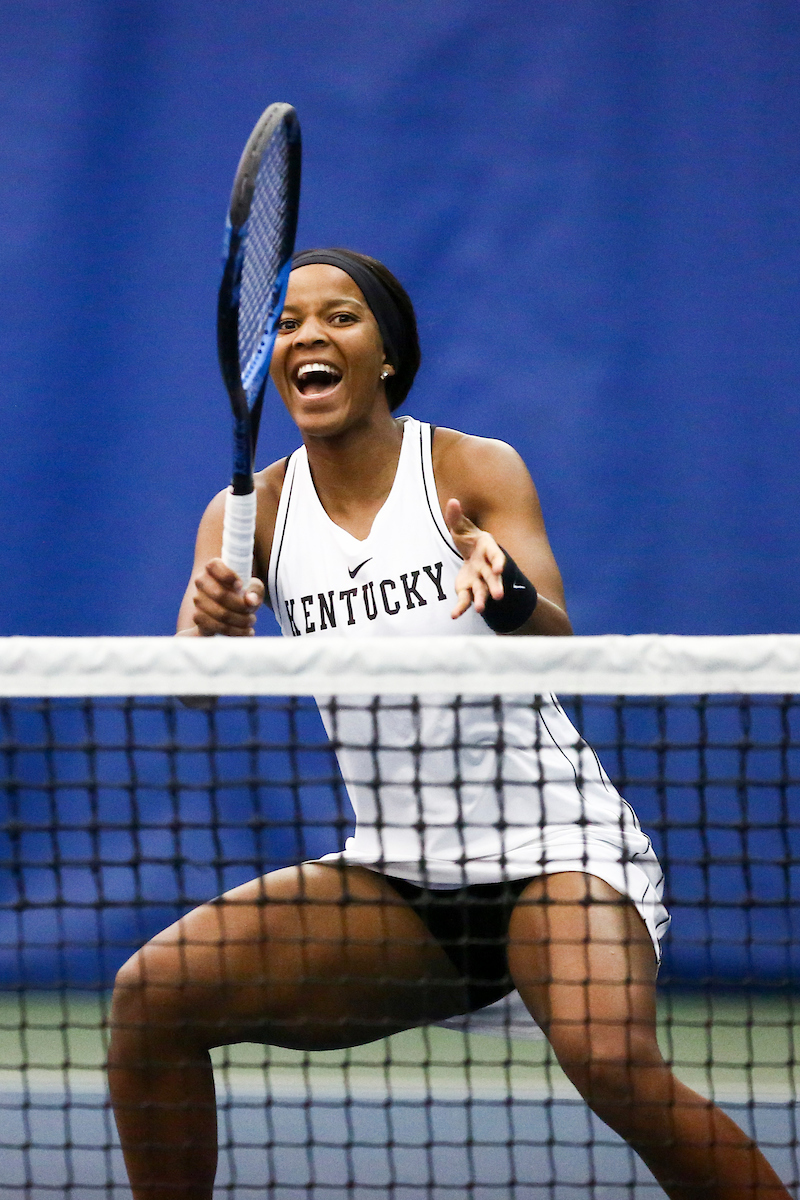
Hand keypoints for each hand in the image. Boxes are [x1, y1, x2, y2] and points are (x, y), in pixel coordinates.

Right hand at [184, 558, 263, 636]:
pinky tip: (245, 632)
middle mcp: (201, 581)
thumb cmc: (244, 591)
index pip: (214, 566)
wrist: (229, 604)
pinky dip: (232, 632)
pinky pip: (212, 627)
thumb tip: (251, 601)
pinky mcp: (198, 617)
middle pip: (220, 595)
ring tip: (251, 621)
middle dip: (241, 606)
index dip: (228, 576)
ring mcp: (198, 600)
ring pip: (219, 614)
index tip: (241, 586)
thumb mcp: (254, 586)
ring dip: (239, 621)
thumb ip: (255, 591)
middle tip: (252, 611)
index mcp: (213, 567)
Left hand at [445, 499, 505, 618]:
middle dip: (496, 586)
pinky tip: (454, 615)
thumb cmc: (469, 538)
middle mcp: (486, 567)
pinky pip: (465, 600)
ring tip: (481, 610)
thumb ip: (456, 516)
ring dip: (482, 600)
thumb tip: (452, 501)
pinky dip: (460, 608)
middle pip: (493, 577)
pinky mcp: (468, 589)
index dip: (499, 561)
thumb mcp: (461, 526)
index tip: (500, 567)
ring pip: (482, 591)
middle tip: (499, 596)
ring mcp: (479, 580)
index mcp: (488, 549)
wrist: (471, 554)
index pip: (496, 555)